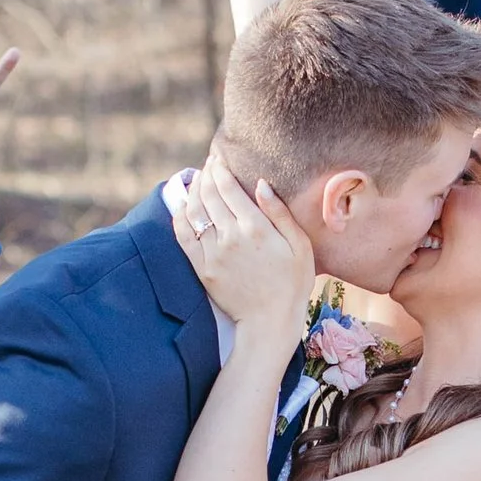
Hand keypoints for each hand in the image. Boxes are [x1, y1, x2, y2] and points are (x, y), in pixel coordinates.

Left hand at [172, 150, 316, 341]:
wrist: (269, 322)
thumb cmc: (292, 283)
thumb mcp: (300, 246)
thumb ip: (280, 213)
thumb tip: (261, 184)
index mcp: (256, 228)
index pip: (229, 187)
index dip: (221, 168)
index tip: (219, 158)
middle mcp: (230, 236)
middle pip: (209, 194)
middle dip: (207, 174)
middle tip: (209, 165)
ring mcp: (213, 253)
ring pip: (194, 211)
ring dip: (194, 190)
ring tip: (198, 180)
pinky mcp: (202, 268)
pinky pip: (183, 235)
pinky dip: (180, 216)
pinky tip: (184, 206)